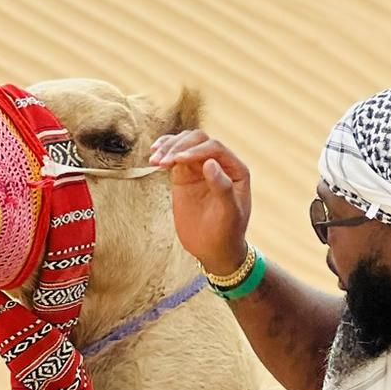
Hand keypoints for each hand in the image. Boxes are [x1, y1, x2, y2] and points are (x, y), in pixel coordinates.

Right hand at [149, 128, 253, 276]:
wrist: (214, 248)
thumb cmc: (227, 233)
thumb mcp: (228, 214)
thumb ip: (222, 188)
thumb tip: (210, 163)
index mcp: (236, 169)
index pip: (215, 148)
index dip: (195, 150)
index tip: (177, 160)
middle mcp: (220, 164)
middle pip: (198, 140)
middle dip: (179, 146)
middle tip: (162, 162)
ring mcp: (201, 168)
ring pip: (184, 144)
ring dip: (168, 148)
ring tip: (155, 161)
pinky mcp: (185, 175)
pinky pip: (174, 156)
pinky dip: (163, 152)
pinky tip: (154, 156)